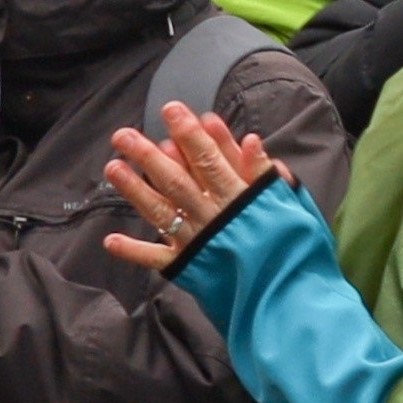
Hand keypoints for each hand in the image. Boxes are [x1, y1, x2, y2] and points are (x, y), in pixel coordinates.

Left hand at [97, 103, 273, 277]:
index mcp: (239, 198)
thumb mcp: (288, 202)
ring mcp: (197, 241)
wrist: (290, 292)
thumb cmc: (291, 244)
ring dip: (134, 190)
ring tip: (112, 168)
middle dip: (148, 156)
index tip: (171, 110)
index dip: (189, 134)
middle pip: (176, 181)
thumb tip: (250, 140)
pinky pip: (157, 258)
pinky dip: (134, 251)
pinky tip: (110, 240)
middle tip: (123, 135)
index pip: (210, 159)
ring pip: (160, 212)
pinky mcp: (189, 266)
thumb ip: (264, 174)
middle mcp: (213, 217)